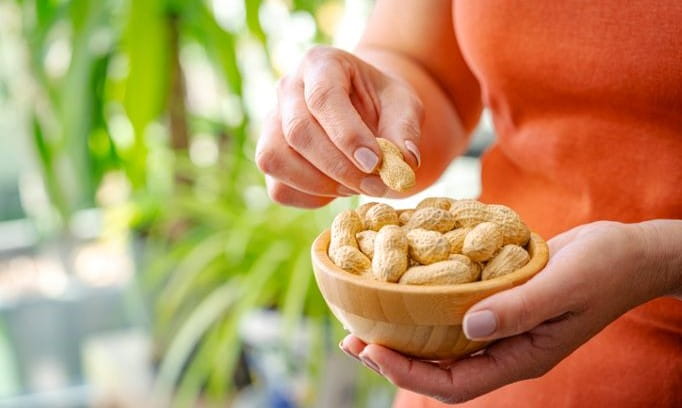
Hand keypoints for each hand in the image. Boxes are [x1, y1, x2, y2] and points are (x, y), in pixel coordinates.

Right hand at [255, 46, 422, 207]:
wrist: (364, 111)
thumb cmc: (382, 103)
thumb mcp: (404, 105)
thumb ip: (405, 129)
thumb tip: (404, 163)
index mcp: (320, 64)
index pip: (323, 98)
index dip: (347, 135)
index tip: (376, 163)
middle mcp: (287, 88)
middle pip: (298, 132)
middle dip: (339, 167)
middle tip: (377, 184)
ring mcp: (270, 123)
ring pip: (277, 160)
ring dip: (321, 185)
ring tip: (358, 185)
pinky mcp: (269, 156)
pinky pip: (279, 188)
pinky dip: (311, 198)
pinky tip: (339, 189)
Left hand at [340, 221, 669, 403]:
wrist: (627, 252)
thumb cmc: (605, 269)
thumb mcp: (564, 286)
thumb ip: (519, 308)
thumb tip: (468, 328)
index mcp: (521, 356)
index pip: (455, 385)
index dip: (409, 374)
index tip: (372, 350)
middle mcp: (505, 348)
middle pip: (439, 369)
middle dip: (394, 359)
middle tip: (351, 340)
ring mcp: (502, 327)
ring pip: (442, 343)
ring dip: (403, 334)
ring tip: (364, 319)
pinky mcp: (498, 302)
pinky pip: (453, 314)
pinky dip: (424, 307)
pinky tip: (403, 288)